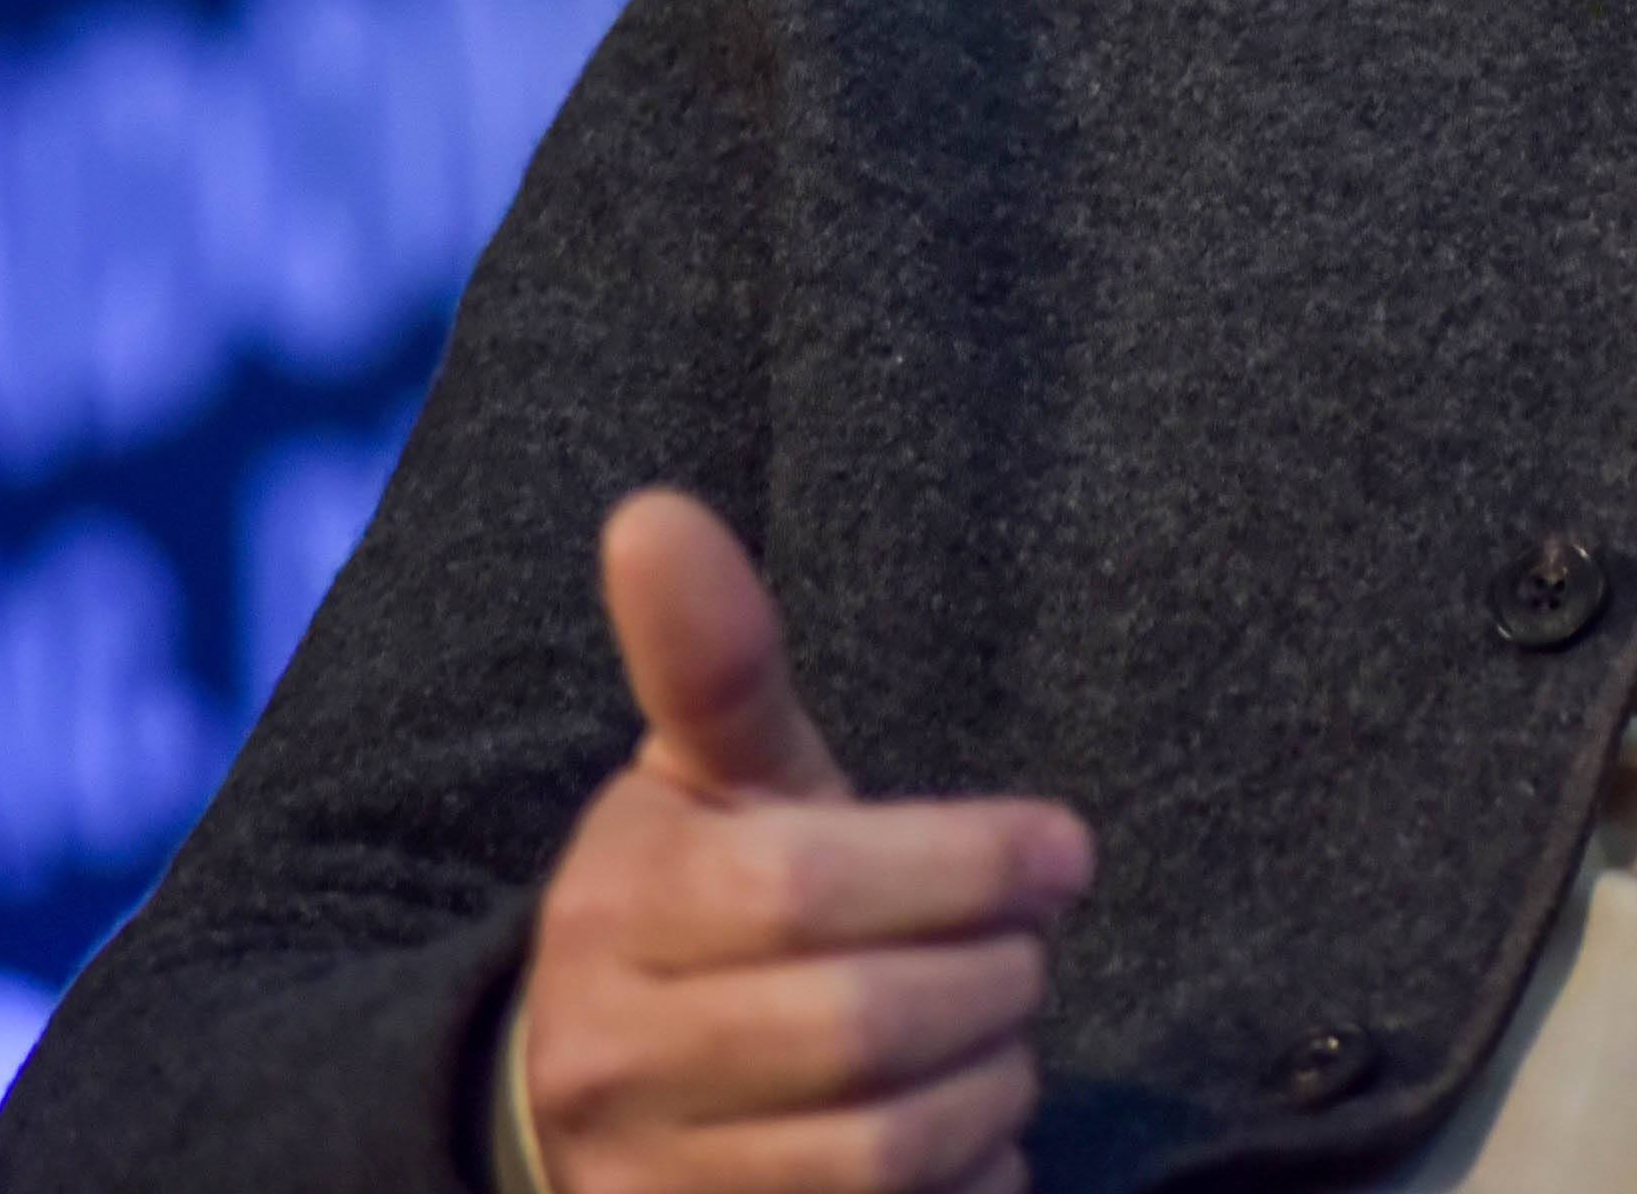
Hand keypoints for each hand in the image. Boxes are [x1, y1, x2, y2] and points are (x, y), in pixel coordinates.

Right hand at [521, 491, 1092, 1193]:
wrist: (574, 1099)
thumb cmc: (694, 903)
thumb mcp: (706, 779)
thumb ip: (711, 659)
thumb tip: (654, 510)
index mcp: (624, 910)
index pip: (808, 887)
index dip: (966, 866)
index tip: (1062, 852)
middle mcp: (615, 1056)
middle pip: (867, 1026)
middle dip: (995, 978)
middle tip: (1029, 948)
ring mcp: (656, 1183)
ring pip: (888, 1151)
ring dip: (991, 1087)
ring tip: (996, 1035)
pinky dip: (970, 1182)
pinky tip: (968, 1133)